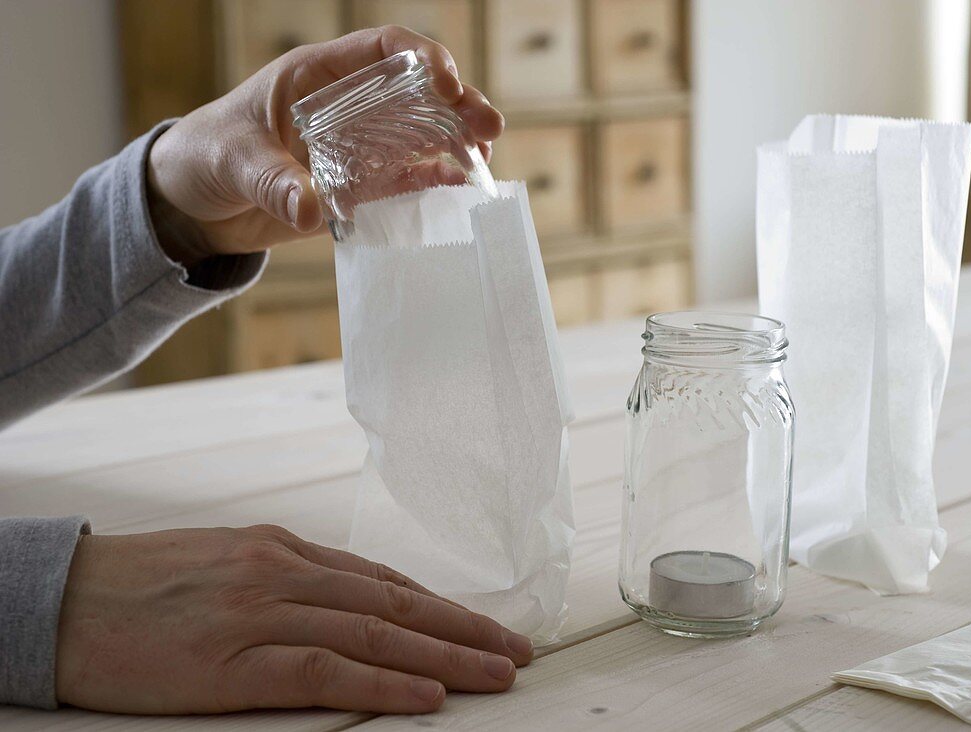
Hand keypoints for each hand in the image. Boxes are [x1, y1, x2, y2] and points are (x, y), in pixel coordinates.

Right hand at [55, 525, 533, 713]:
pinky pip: (323, 672)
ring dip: (445, 655)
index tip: (482, 623)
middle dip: (464, 628)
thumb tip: (349, 600)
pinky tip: (425, 695)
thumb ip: (288, 579)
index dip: (440, 605)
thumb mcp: (225, 563)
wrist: (60, 599)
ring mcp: (260, 614)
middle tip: (517, 649)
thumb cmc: (140, 585)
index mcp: (282, 550)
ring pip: (375, 634)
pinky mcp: (231, 662)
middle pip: (395, 604)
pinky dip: (382, 684)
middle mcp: (283, 573)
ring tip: (496, 672)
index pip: (383, 580)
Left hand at [147, 26, 504, 265]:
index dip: (421, 60)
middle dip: (458, 104)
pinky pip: (406, 179)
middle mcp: (349, 105)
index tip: (446, 85)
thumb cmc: (206, 156)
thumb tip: (306, 209)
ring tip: (484, 161)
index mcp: (319, 76)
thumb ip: (269, 181)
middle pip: (417, 92)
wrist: (194, 202)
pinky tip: (459, 190)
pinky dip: (435, 182)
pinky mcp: (360, 186)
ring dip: (457, 143)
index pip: (383, 50)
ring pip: (421, 134)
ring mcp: (359, 145)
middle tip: (489, 128)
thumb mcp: (232, 161)